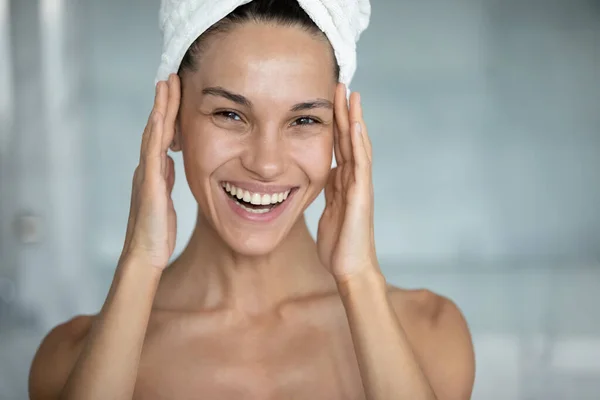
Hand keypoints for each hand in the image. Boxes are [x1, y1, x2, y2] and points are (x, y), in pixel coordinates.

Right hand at [119, 74, 180, 269]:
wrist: (145, 255)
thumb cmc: (155, 231)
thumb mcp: (164, 199)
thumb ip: (165, 178)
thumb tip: (170, 160)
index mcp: (154, 172)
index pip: (163, 136)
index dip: (168, 113)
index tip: (175, 91)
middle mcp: (148, 169)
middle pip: (156, 128)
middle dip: (164, 102)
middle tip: (170, 76)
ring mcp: (146, 175)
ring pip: (153, 135)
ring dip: (160, 109)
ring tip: (165, 84)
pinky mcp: (149, 186)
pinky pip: (152, 154)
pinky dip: (156, 133)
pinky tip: (160, 116)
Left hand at [317, 83, 377, 281]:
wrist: (350, 268)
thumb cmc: (340, 244)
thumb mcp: (329, 210)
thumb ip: (330, 191)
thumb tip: (326, 175)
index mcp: (344, 182)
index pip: (340, 145)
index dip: (335, 122)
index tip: (331, 99)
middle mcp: (354, 179)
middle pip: (349, 139)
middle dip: (345, 111)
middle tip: (341, 83)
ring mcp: (360, 186)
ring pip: (358, 146)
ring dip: (354, 119)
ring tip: (351, 94)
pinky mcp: (361, 196)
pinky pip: (360, 165)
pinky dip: (358, 144)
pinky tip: (354, 125)